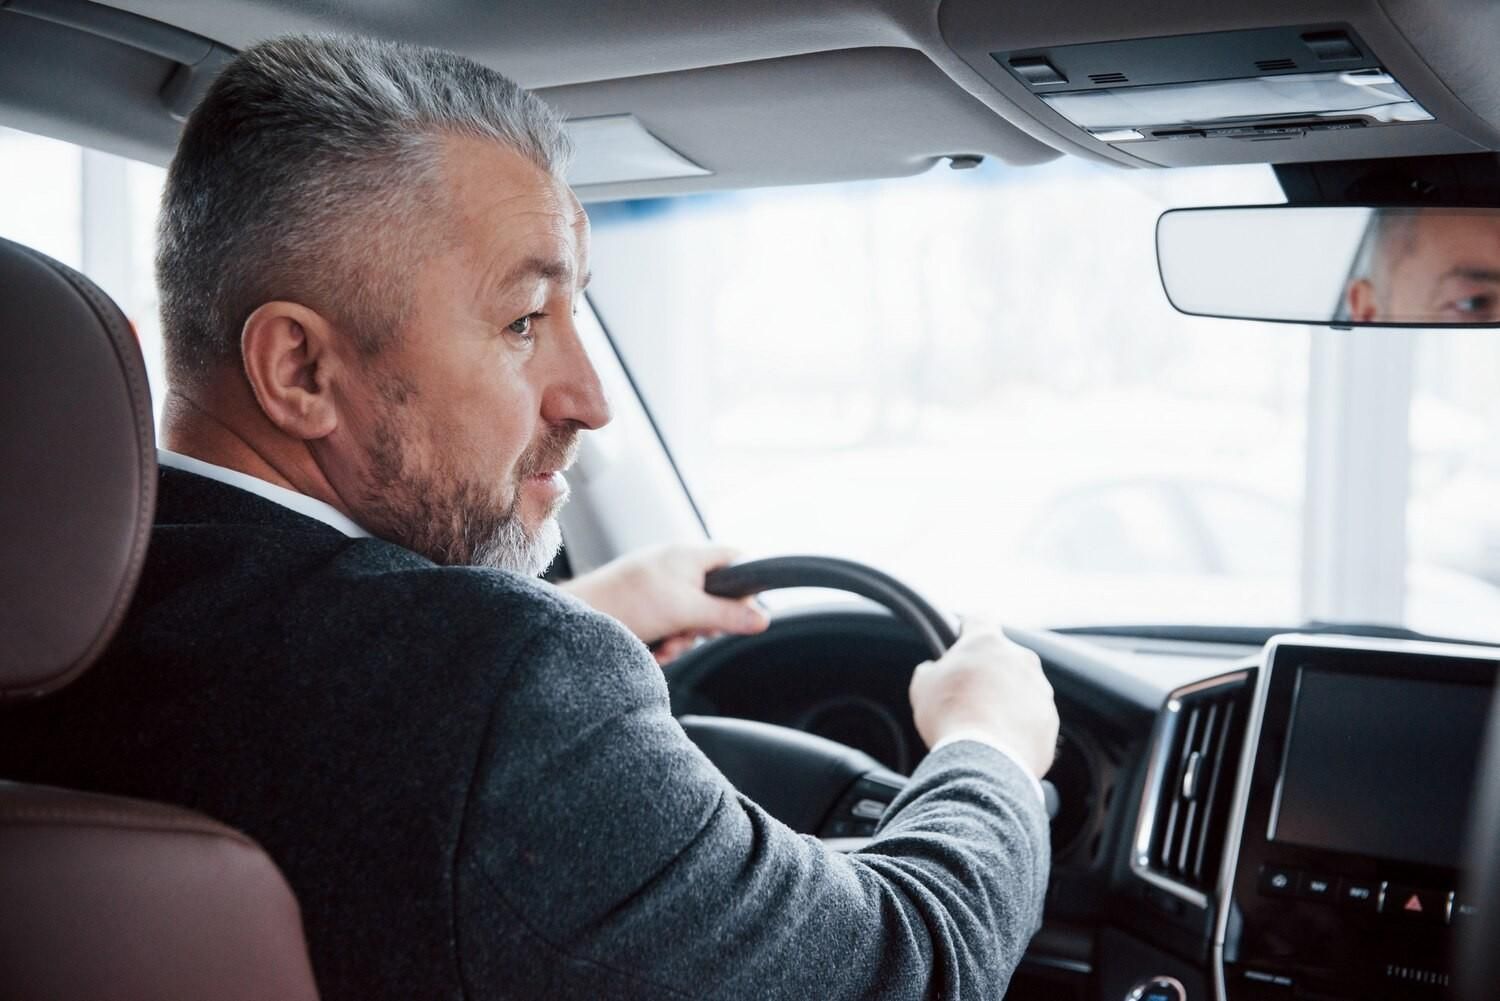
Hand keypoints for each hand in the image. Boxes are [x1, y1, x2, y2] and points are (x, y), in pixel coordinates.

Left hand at [562, 544, 769, 663]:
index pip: (735, 557)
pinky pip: (668, 626)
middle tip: (692, 631)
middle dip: (704, 624)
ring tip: (664, 646)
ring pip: (690, 618)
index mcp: (688, 555)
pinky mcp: (643, 608)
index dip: (746, 583)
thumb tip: (763, 618)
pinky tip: (651, 650)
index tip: (746, 610)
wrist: (579, 620)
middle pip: (714, 596)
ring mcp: (658, 587)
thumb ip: (728, 615)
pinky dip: (664, 642)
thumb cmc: (629, 603)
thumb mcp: (687, 612)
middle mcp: (674, 567)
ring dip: (681, 639)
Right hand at [908, 623, 1058, 778]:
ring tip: (983, 724)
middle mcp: (1020, 659)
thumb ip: (931, 670)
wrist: (985, 759)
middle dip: (987, 672)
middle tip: (966, 695)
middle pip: (1003, 657)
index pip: (979, 619)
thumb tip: (934, 671)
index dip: (967, 629)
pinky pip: (1032, 716)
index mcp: (987, 643)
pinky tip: (999, 741)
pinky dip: (1018, 725)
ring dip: (1005, 699)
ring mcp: (1040, 689)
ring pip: (1021, 687)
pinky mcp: (1050, 719)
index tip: (960, 640)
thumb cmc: (951, 716)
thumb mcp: (923, 685)